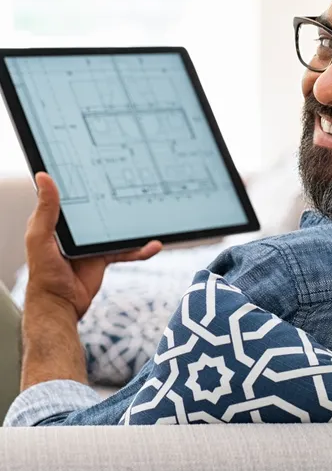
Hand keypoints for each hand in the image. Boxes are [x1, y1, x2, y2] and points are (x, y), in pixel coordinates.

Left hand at [25, 172, 162, 319]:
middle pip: (101, 208)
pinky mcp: (104, 256)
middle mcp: (78, 229)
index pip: (73, 194)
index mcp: (59, 219)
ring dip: (134, 225)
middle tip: (133, 184)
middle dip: (116, 199)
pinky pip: (127, 250)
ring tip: (149, 216)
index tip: (99, 166)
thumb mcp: (40, 237)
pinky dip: (141, 249)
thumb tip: (44, 177)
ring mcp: (93, 242)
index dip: (85, 181)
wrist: (60, 305)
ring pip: (118, 228)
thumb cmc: (44, 274)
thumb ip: (46, 210)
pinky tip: (153, 246)